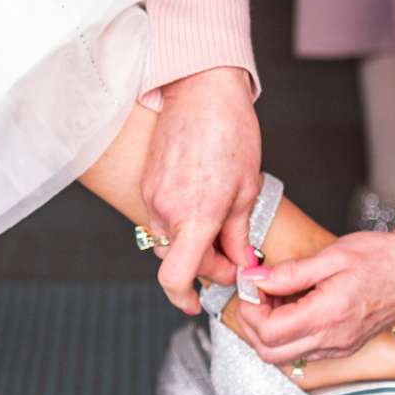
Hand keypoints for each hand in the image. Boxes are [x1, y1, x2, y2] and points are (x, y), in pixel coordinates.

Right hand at [138, 67, 258, 312]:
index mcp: (195, 216)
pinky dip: (182, 223)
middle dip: (206, 266)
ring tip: (222, 226)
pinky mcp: (147, 183)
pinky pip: (162, 218)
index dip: (185, 299)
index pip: (177, 279)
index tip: (198, 303)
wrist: (201, 91)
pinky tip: (204, 205)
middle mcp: (166, 210)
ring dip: (193, 244)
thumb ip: (239, 234)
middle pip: (177, 261)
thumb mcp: (247, 189)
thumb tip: (240, 263)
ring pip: (170, 240)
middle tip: (235, 254)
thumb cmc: (230, 133)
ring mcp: (152, 196)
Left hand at [229, 230, 394, 363]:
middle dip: (252, 324)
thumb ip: (290, 272)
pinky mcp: (343, 348)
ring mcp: (339, 348)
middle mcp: (333, 340)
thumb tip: (256, 279)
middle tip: (257, 293)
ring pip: (284, 357)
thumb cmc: (381, 258)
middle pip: (270, 353)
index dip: (250, 309)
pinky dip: (288, 334)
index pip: (269, 331)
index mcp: (329, 315)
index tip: (252, 284)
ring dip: (268, 331)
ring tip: (276, 297)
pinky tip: (293, 306)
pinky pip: (303, 352)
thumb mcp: (332, 256)